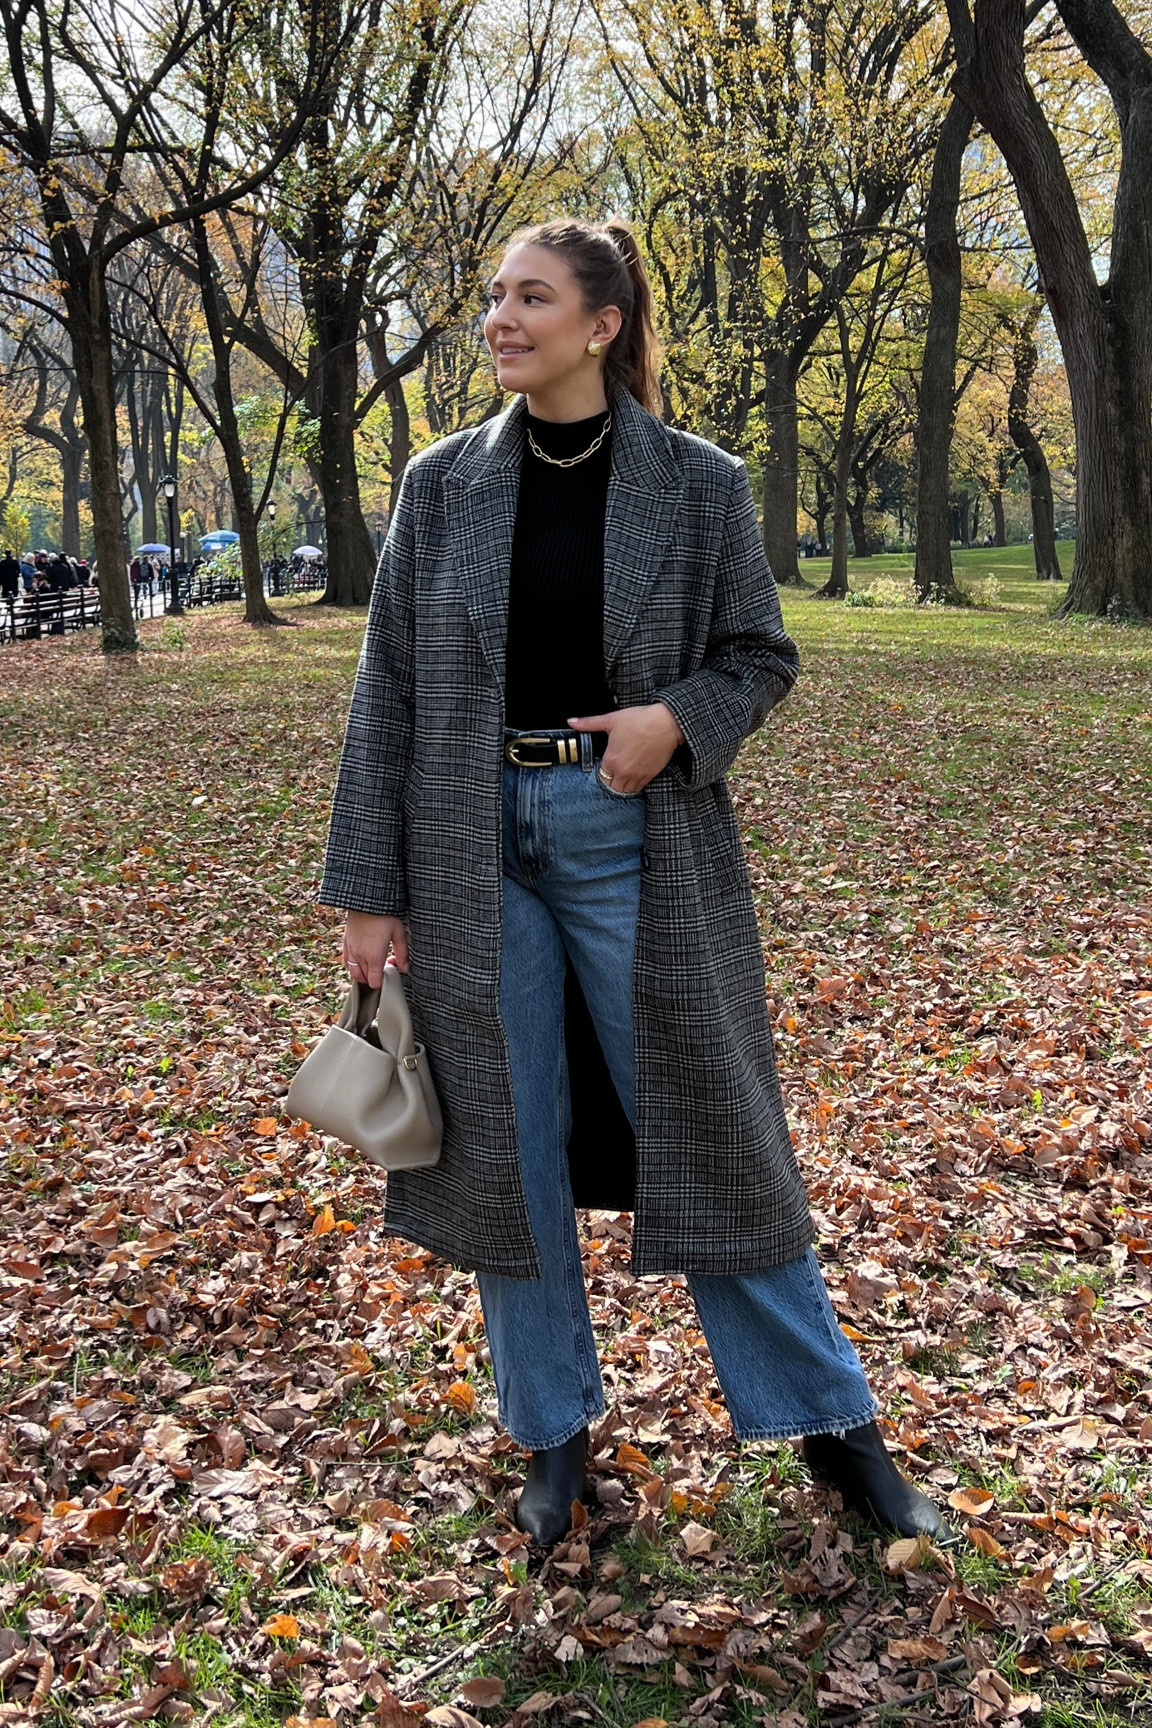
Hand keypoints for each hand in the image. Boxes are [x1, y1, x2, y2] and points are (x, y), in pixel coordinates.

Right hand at [343, 910, 408, 985]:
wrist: (366, 900)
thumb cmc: (385, 914)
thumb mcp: (398, 933)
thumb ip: (402, 954)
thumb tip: (405, 969)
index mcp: (374, 956)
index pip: (374, 982)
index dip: (382, 983)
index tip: (389, 975)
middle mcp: (360, 956)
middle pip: (364, 979)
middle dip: (373, 978)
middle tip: (383, 969)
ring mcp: (351, 950)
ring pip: (354, 972)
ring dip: (363, 974)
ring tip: (373, 968)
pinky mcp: (346, 943)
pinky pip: (347, 962)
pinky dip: (353, 966)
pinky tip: (361, 961)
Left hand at [567, 702, 685, 794]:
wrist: (666, 723)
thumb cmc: (640, 720)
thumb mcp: (611, 720)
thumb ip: (589, 723)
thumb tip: (571, 721)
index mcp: (611, 760)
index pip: (600, 777)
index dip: (601, 772)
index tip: (604, 766)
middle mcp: (623, 772)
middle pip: (612, 787)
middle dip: (610, 782)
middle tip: (612, 773)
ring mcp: (638, 776)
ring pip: (625, 791)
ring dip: (622, 786)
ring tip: (622, 777)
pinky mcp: (650, 776)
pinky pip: (639, 788)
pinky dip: (635, 786)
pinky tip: (633, 777)